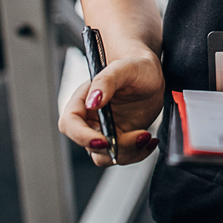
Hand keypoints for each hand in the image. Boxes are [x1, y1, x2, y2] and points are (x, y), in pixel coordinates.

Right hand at [58, 52, 164, 166]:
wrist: (153, 75)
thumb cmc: (136, 66)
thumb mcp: (125, 68)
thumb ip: (106, 80)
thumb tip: (92, 101)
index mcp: (83, 100)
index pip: (70, 124)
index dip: (82, 136)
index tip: (104, 140)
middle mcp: (90, 119)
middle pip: (90, 145)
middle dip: (115, 147)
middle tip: (141, 136)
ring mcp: (104, 131)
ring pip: (105, 155)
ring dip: (128, 152)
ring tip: (148, 136)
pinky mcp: (119, 139)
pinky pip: (122, 155)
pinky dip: (137, 153)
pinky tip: (151, 140)